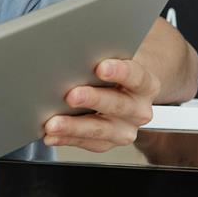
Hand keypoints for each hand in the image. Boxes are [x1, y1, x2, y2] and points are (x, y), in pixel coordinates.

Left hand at [40, 58, 160, 152]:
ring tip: (53, 123)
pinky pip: (86, 143)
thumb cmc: (114, 70)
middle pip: (117, 105)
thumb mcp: (114, 58)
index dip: (120, 72)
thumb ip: (101, 56)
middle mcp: (139, 110)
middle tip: (71, 95)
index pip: (136, 76)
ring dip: (74, 127)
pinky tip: (51, 135)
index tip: (101, 67)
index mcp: (146, 84)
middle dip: (93, 100)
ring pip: (101, 130)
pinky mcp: (108, 142)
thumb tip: (75, 53)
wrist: (125, 90)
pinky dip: (66, 139)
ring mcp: (125, 129)